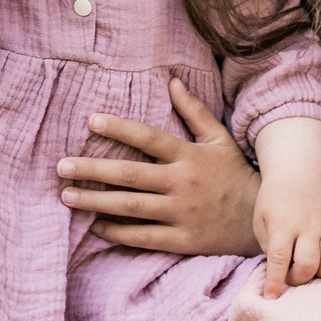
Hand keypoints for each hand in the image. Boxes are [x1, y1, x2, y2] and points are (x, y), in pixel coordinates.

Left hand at [57, 76, 261, 255]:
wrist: (258, 221)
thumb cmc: (234, 175)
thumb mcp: (218, 140)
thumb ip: (194, 111)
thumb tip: (172, 81)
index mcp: (190, 157)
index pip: (149, 138)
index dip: (120, 129)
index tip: (91, 120)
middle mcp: (183, 184)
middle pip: (131, 175)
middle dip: (93, 170)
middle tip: (61, 166)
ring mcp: (181, 214)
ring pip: (130, 207)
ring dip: (95, 202)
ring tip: (66, 196)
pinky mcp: (182, 240)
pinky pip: (142, 236)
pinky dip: (116, 232)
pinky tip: (95, 226)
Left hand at [253, 177, 320, 296]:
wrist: (297, 175)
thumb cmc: (274, 203)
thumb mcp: (261, 222)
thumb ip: (270, 249)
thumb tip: (282, 275)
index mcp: (283, 224)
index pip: (279, 258)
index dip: (275, 281)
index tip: (271, 296)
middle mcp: (308, 225)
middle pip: (309, 263)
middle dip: (299, 278)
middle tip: (292, 274)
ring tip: (312, 268)